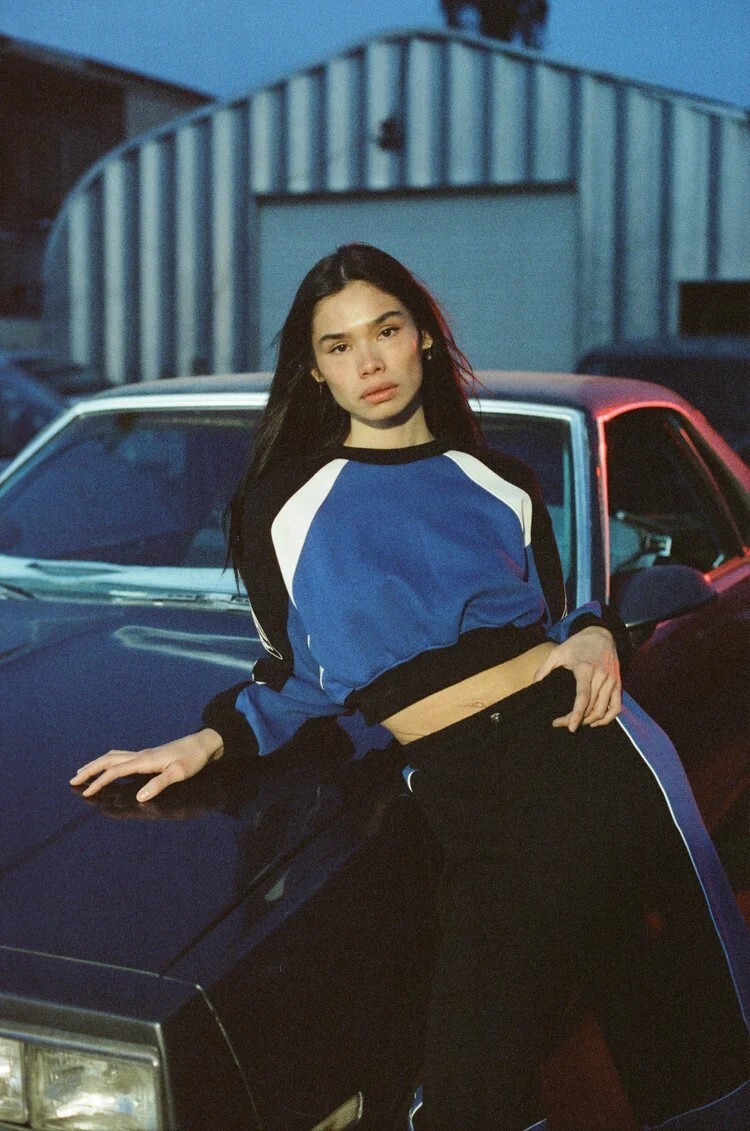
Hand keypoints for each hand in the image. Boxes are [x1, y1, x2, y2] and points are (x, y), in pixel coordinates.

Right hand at [70, 728, 223, 802]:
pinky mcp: (148, 755)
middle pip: (108, 760)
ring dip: (96, 764)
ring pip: (113, 756)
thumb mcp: (179, 773)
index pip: (115, 771)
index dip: (99, 782)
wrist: (203, 744)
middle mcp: (140, 755)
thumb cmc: (193, 759)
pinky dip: (108, 761)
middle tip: (72, 780)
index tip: (85, 792)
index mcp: (144, 760)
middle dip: (90, 770)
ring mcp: (143, 754)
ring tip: (83, 772)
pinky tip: (108, 765)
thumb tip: (138, 797)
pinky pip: (121, 756)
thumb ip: (159, 784)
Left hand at [533, 626, 621, 730]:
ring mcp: (612, 681)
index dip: (577, 714)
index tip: (571, 727)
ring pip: (603, 710)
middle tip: (562, 724)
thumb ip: (545, 668)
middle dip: (577, 720)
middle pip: (591, 707)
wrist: (602, 634)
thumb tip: (535, 683)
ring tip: (576, 723)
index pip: (583, 696)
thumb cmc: (578, 644)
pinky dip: (608, 718)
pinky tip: (595, 722)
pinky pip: (617, 707)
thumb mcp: (558, 651)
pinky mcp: (618, 684)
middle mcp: (601, 676)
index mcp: (586, 669)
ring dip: (590, 721)